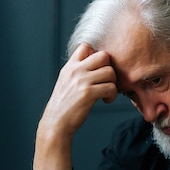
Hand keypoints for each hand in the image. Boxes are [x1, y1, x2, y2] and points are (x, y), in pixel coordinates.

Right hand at [33, 44, 117, 169]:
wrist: (56, 123)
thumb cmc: (65, 105)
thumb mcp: (66, 82)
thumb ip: (77, 70)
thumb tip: (95, 61)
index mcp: (70, 66)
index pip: (86, 46)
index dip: (97, 56)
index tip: (97, 70)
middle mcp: (75, 70)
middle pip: (103, 56)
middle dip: (109, 68)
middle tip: (106, 81)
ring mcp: (81, 81)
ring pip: (110, 72)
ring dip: (113, 83)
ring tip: (107, 93)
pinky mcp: (88, 93)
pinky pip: (111, 87)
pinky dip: (112, 95)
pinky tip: (105, 100)